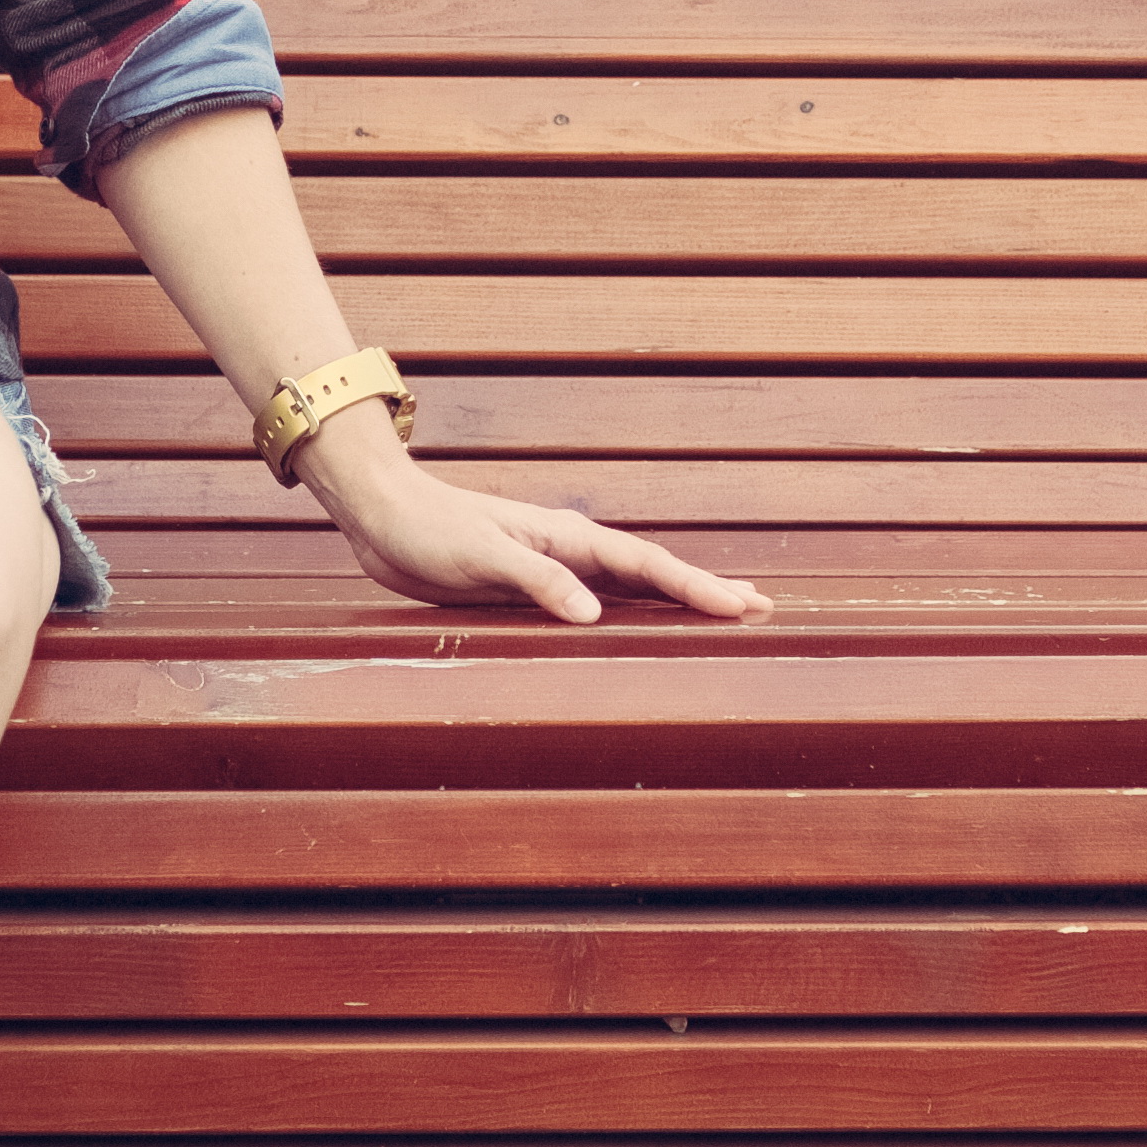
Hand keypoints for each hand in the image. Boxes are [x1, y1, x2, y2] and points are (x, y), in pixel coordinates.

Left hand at [309, 446, 771, 627]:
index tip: (743, 607)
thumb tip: (593, 614)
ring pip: (631, 589)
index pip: (647, 566)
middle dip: (707, 591)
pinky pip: (597, 605)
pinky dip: (632, 615)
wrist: (384, 517)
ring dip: (676, 602)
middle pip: (654, 574)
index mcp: (568, 539)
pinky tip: (643, 629)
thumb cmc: (428, 530)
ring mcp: (555, 568)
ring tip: (724, 615)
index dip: (696, 588)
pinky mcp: (532, 588)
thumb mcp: (480, 555)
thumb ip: (536, 581)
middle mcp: (571, 551)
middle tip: (763, 609)